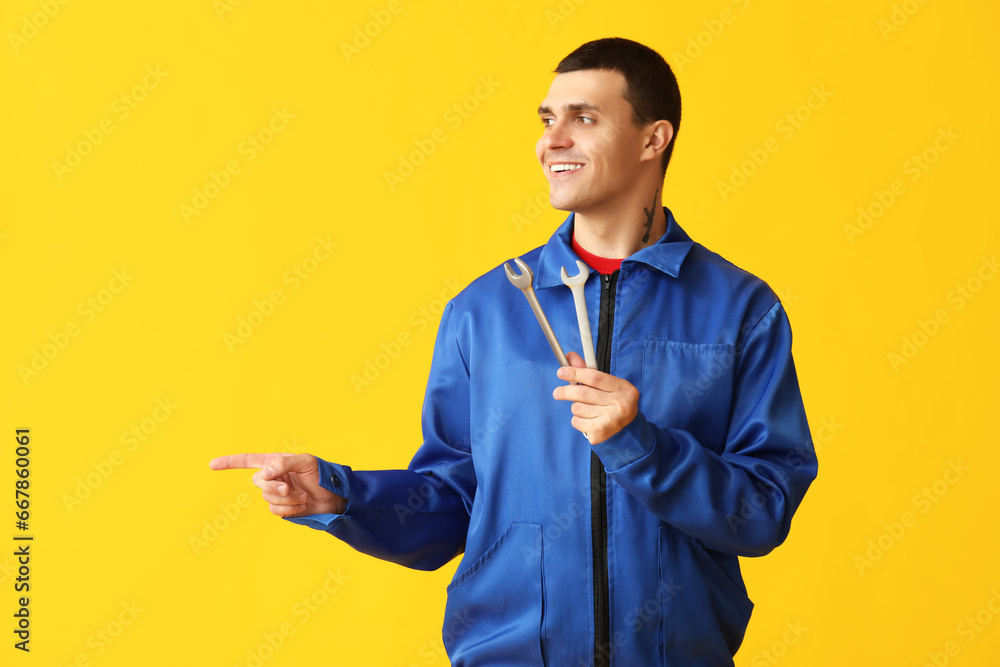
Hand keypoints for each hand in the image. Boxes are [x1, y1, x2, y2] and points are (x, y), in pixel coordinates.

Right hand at [209, 453, 345, 517]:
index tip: (211, 465)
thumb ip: (284, 463)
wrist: (335, 497)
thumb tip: (264, 471)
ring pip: (267, 498)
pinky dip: (288, 508)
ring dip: (286, 498)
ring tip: (303, 496)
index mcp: (276, 463)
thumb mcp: (306, 463)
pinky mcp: (282, 508)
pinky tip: (302, 504)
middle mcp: (273, 477)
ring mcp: (276, 494)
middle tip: (290, 488)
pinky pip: (274, 510)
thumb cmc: (322, 475)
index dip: (230, 462)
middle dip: (273, 486)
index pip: (248, 460)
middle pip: (258, 482)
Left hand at [552, 351, 639, 444]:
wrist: (628, 429)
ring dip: (576, 407)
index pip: (594, 377)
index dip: (575, 373)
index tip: (561, 372)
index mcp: (623, 388)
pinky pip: (577, 422)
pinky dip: (577, 420)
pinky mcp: (600, 432)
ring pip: (578, 408)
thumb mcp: (608, 385)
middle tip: (557, 392)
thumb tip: (570, 357)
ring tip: (585, 409)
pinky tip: (588, 420)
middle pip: (583, 393)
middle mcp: (619, 404)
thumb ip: (589, 371)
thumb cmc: (614, 402)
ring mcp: (611, 420)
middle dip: (566, 391)